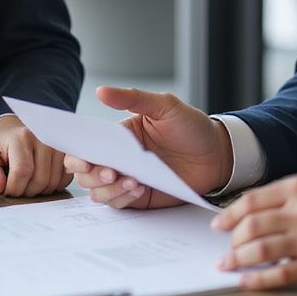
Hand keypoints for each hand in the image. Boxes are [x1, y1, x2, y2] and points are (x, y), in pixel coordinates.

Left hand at [0, 115, 72, 196]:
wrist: (18, 126)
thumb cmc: (3, 142)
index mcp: (21, 137)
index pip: (22, 172)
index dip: (13, 189)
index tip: (7, 190)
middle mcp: (43, 138)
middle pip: (39, 180)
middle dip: (26, 192)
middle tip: (17, 186)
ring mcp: (58, 145)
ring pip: (52, 182)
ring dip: (39, 191)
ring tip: (28, 182)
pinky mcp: (67, 153)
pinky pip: (64, 179)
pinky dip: (53, 186)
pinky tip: (41, 179)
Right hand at [63, 86, 232, 208]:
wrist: (218, 154)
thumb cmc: (191, 126)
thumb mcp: (164, 105)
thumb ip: (132, 98)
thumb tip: (101, 90)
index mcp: (119, 135)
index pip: (86, 145)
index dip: (77, 153)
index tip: (84, 158)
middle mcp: (118, 158)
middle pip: (85, 173)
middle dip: (92, 175)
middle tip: (110, 172)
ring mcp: (128, 179)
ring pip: (99, 192)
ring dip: (109, 189)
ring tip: (132, 181)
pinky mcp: (140, 198)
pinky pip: (119, 205)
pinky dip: (123, 199)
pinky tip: (139, 188)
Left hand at [211, 175, 296, 288]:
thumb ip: (285, 197)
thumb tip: (250, 212)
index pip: (251, 202)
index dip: (229, 215)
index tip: (218, 226)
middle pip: (251, 227)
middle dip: (231, 241)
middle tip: (225, 250)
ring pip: (260, 250)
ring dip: (237, 260)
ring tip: (227, 265)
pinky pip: (279, 275)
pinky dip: (257, 280)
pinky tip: (246, 282)